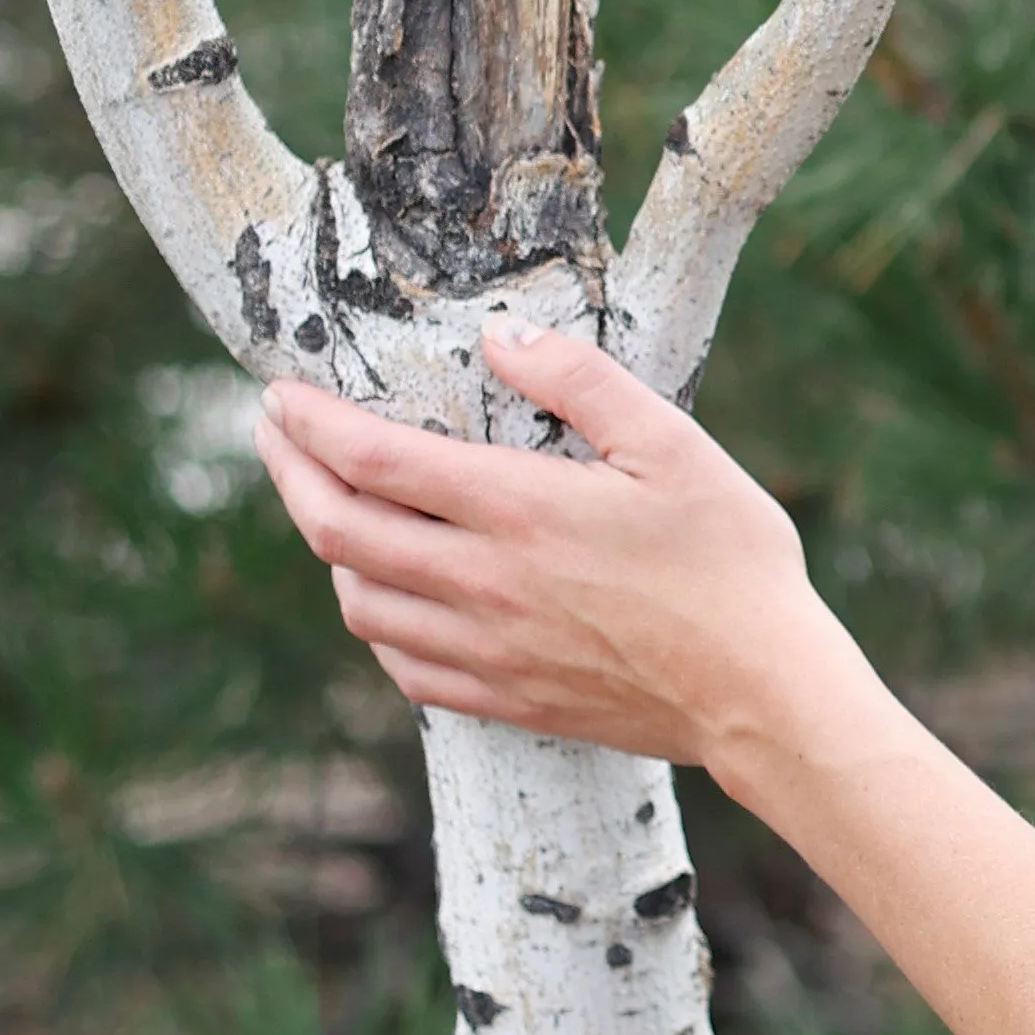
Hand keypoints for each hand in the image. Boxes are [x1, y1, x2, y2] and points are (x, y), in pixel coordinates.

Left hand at [254, 327, 830, 771]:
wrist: (760, 692)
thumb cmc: (731, 561)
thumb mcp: (674, 445)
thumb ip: (580, 381)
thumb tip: (499, 335)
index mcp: (518, 510)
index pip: (373, 460)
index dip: (310, 423)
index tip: (277, 394)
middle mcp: (482, 583)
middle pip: (337, 531)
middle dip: (290, 474)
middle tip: (275, 435)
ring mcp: (486, 650)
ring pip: (359, 602)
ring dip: (329, 548)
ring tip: (335, 506)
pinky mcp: (502, 698)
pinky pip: (400, 666)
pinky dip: (375, 622)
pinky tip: (391, 595)